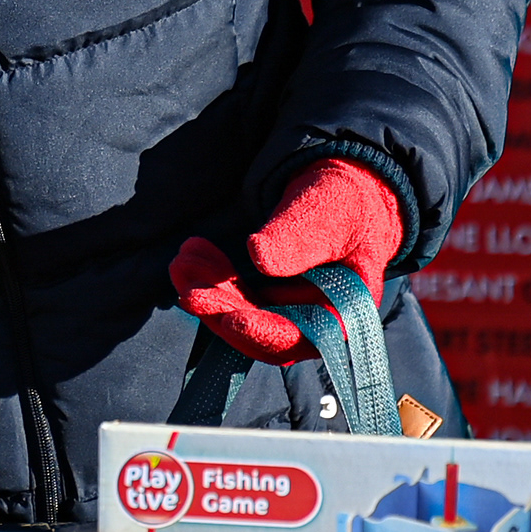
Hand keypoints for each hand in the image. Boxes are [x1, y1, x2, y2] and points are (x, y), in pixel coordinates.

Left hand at [170, 161, 404, 365]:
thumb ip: (299, 236)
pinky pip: (235, 299)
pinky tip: (192, 254)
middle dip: (222, 307)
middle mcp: (318, 321)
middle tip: (187, 277)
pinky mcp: (268, 301)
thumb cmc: (343, 203)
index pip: (306, 336)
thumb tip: (260, 257)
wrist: (338, 194)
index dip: (266, 333)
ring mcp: (290, 313)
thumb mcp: (326, 211)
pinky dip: (211, 280)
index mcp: (347, 310)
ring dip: (209, 292)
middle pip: (264, 333)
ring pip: (243, 318)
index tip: (231, 318)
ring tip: (183, 260)